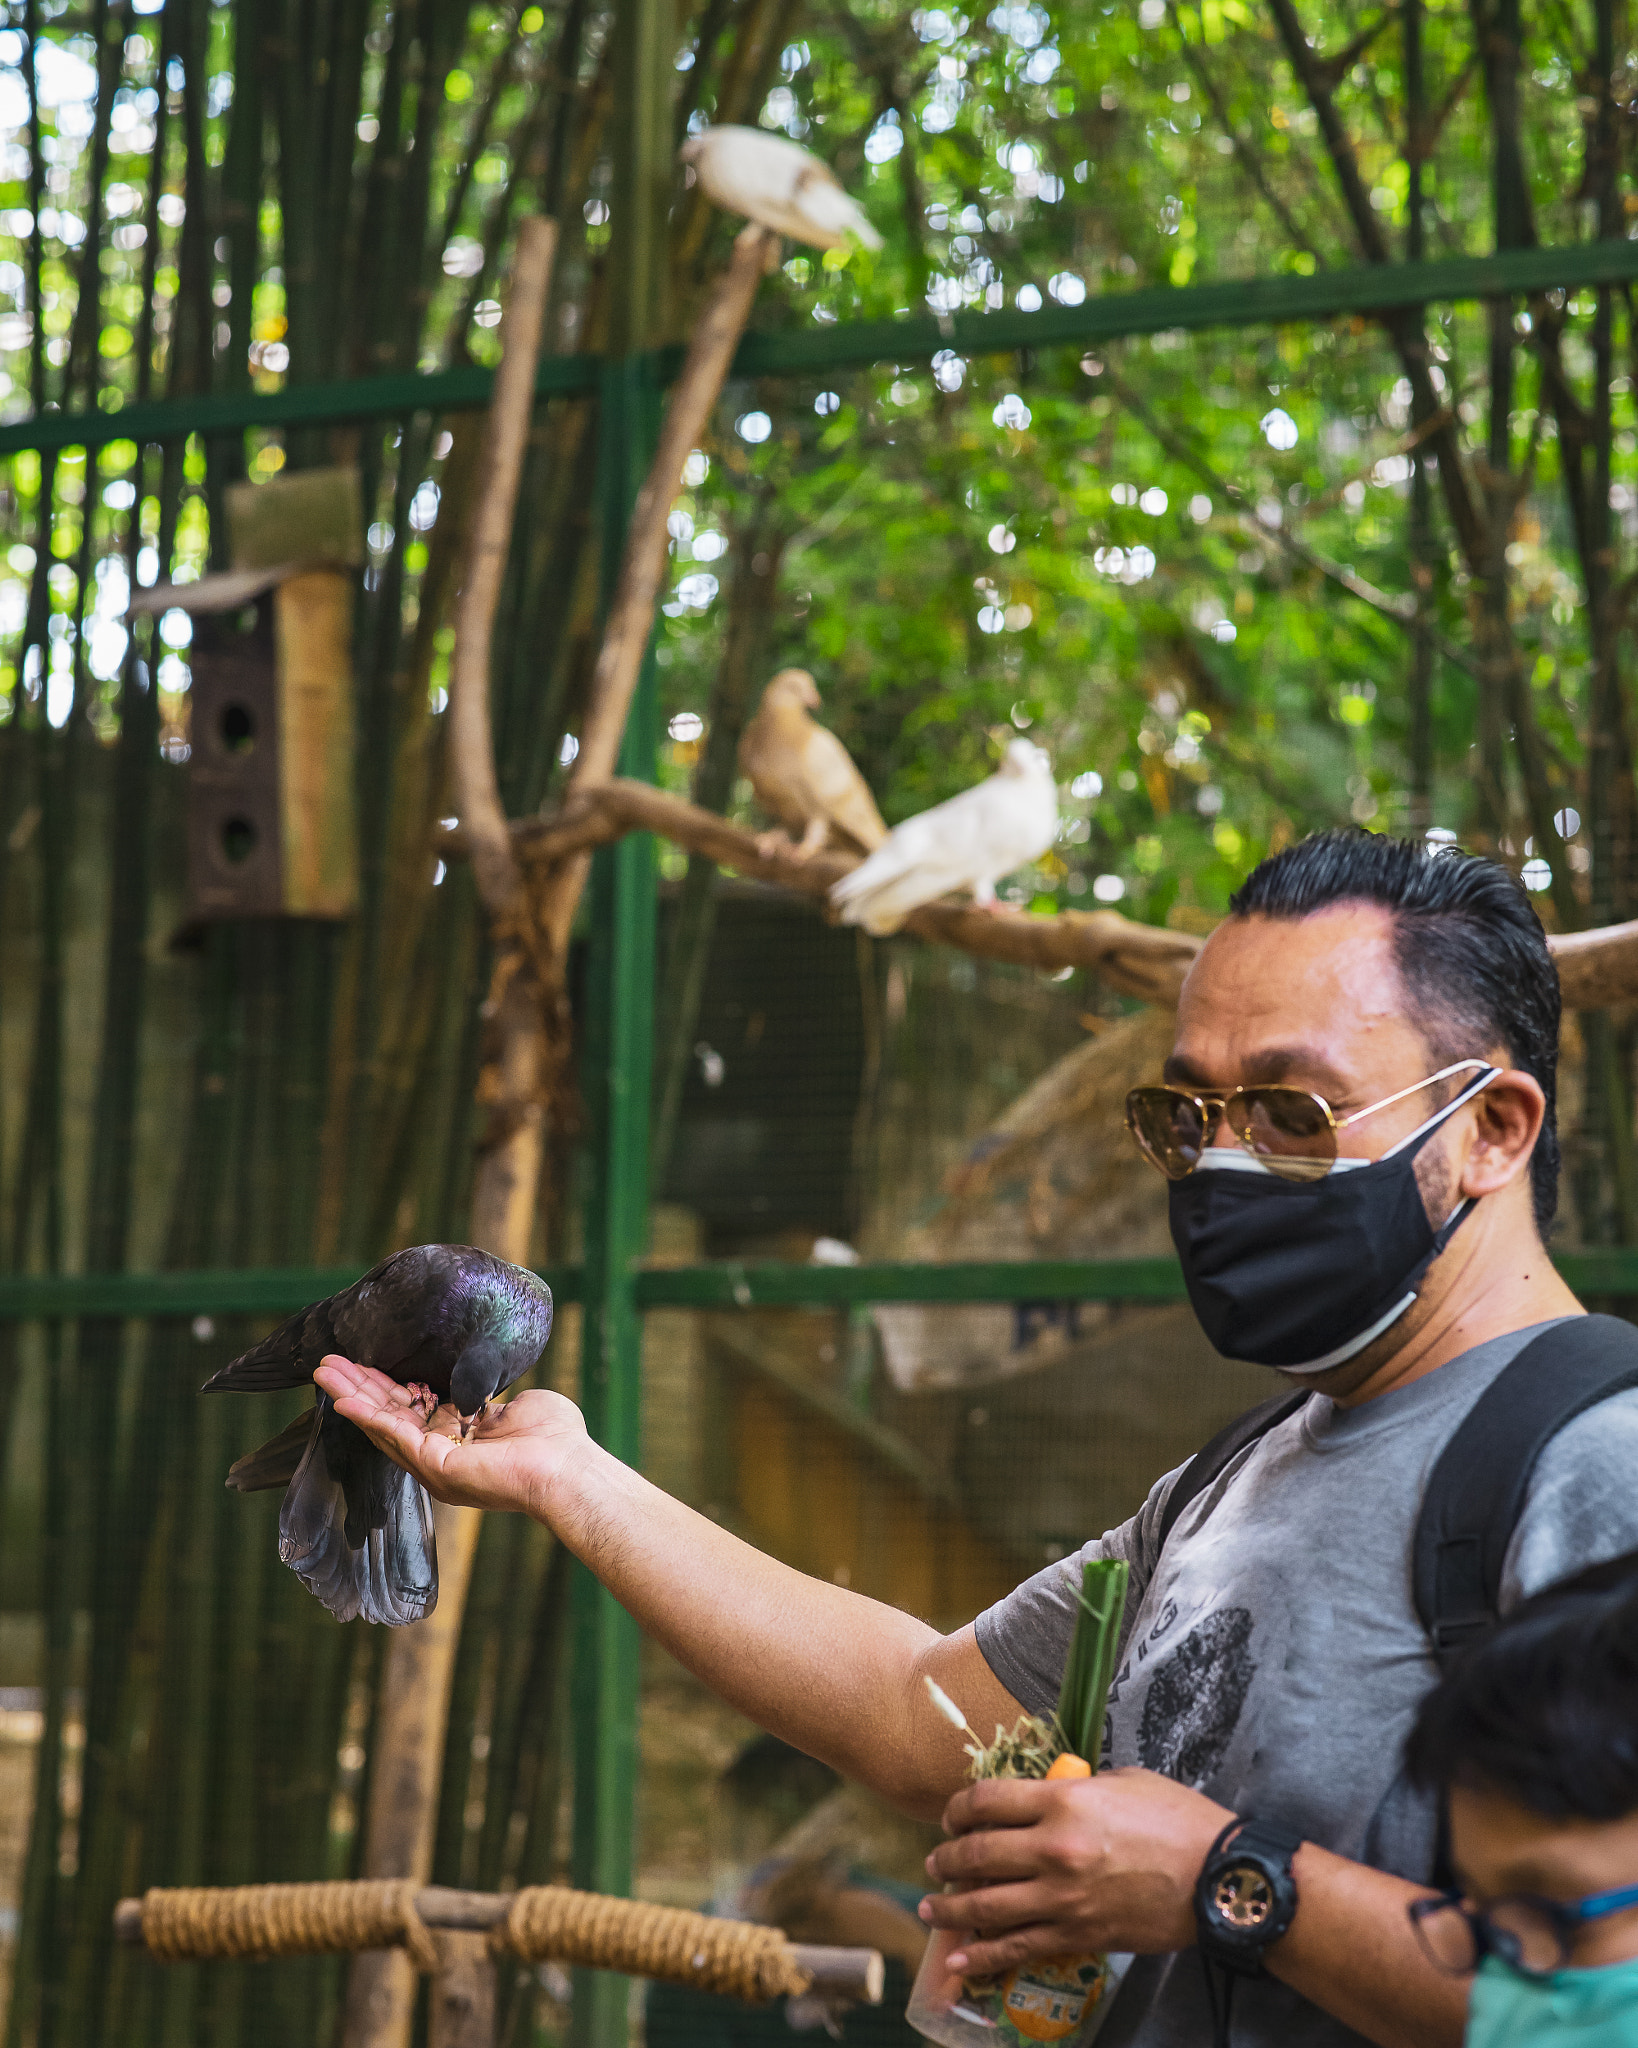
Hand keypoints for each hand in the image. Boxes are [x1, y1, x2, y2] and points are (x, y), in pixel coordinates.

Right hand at [315, 1356, 587, 1519]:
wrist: (569, 1466)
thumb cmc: (556, 1439)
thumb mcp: (517, 1406)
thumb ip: (489, 1399)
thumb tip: (479, 1390)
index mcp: (458, 1441)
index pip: (412, 1410)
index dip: (386, 1386)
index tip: (363, 1364)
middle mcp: (440, 1457)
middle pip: (389, 1416)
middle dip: (357, 1388)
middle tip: (326, 1364)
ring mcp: (435, 1465)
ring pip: (384, 1424)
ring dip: (352, 1396)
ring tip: (324, 1371)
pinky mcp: (436, 1466)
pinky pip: (395, 1436)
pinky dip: (367, 1416)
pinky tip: (344, 1398)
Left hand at [919, 1768, 1230, 1973]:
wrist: (1218, 1877)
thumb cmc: (1177, 1819)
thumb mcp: (1122, 1782)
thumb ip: (1076, 1788)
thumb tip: (1048, 1794)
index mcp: (1063, 1801)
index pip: (988, 1801)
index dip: (959, 1807)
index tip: (951, 1814)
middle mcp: (1053, 1849)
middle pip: (978, 1853)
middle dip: (947, 1857)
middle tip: (936, 1861)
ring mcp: (1063, 1898)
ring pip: (987, 1905)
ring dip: (952, 1907)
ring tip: (932, 1906)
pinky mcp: (1078, 1935)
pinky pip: (1019, 1946)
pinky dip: (984, 1954)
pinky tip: (962, 1958)